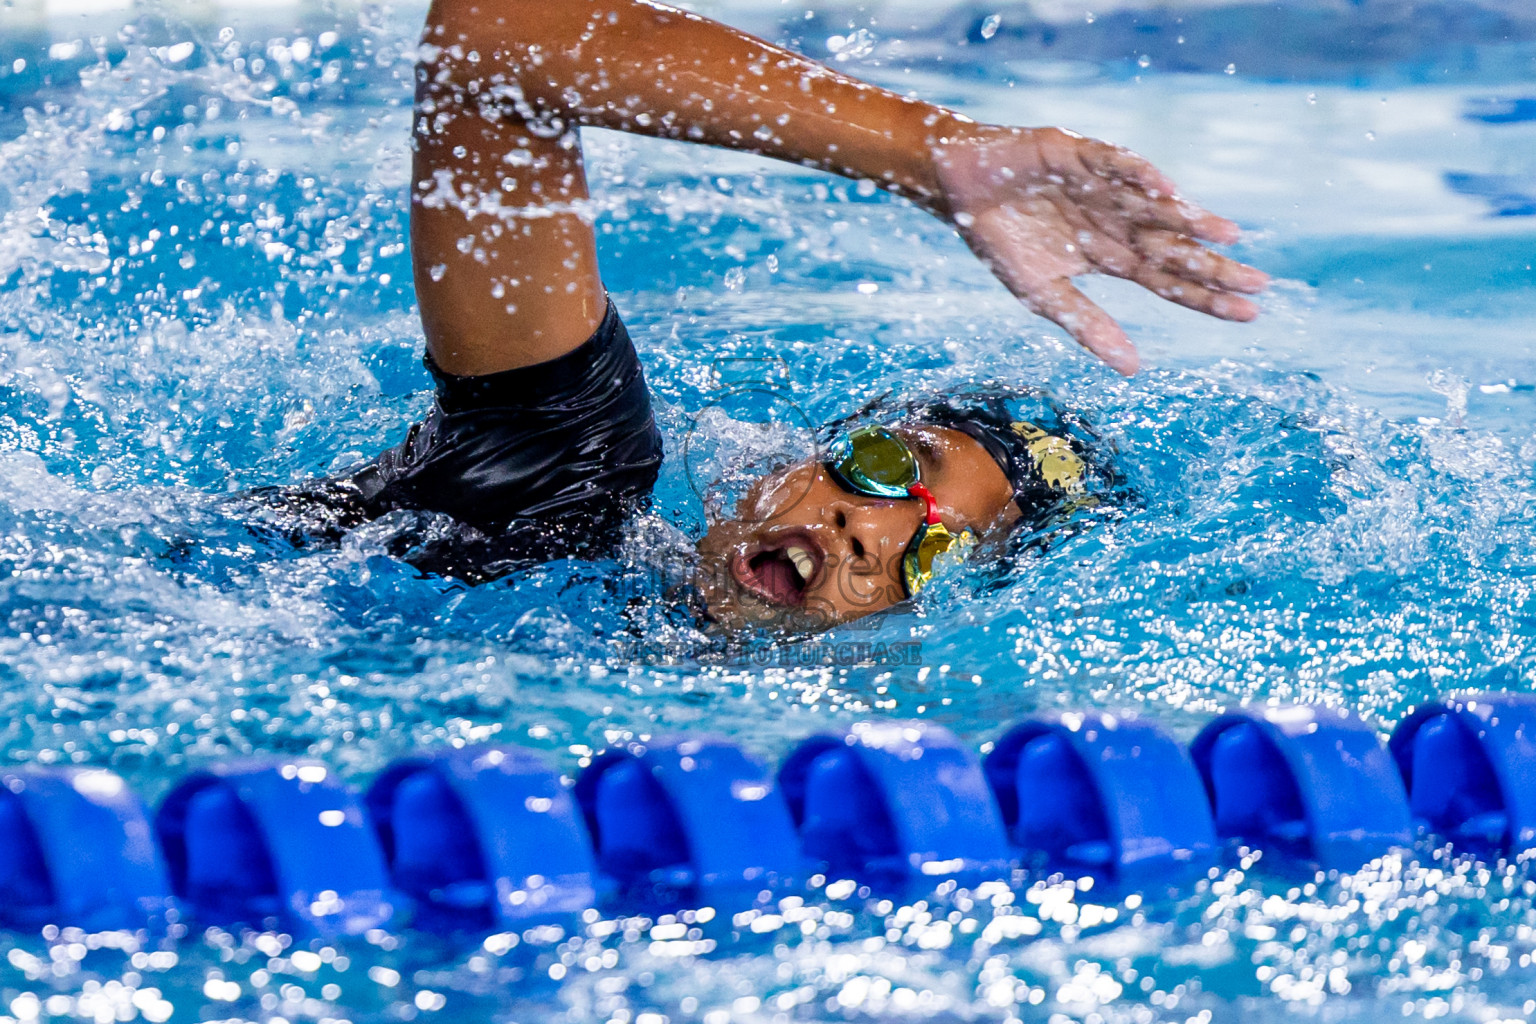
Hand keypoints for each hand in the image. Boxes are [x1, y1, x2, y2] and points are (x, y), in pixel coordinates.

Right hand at [931, 123, 1268, 374]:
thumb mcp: (1044, 294)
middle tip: (1259, 283)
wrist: (958, 189)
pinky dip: (1137, 174)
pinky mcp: (1077, 153)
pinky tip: (1166, 190)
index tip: (1248, 314)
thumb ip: (1088, 326)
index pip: (1167, 279)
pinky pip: (1114, 163)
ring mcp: (1103, 186)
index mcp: (1111, 254)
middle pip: (1173, 246)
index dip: (1205, 297)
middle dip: (1213, 265)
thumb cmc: (1000, 239)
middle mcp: (1117, 220)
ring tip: (1226, 236)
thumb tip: (1134, 369)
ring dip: (1187, 220)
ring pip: (1153, 207)